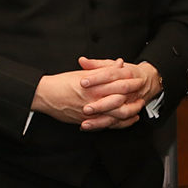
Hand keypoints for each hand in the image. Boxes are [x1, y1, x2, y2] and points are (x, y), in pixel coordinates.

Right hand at [32, 57, 160, 130]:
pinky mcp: (87, 121)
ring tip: (138, 107)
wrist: (45, 96)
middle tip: (143, 92)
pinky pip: (107, 124)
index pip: (117, 82)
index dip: (130, 80)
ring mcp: (90, 112)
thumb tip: (119, 64)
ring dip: (130, 111)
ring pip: (116, 114)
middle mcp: (93, 99)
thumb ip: (102, 69)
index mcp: (93, 85)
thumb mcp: (83, 72)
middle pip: (120, 98)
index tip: (139, 78)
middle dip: (133, 96)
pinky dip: (120, 123)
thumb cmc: (61, 83)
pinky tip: (128, 120)